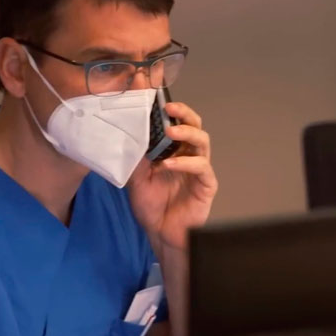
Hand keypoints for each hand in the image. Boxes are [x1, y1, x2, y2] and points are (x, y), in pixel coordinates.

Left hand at [128, 102, 217, 251]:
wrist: (160, 234)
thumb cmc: (151, 207)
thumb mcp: (136, 178)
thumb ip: (136, 157)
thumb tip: (129, 132)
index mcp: (174, 152)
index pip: (177, 124)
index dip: (171, 112)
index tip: (156, 101)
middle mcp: (189, 156)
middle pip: (195, 126)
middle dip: (184, 114)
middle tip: (169, 110)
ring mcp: (199, 170)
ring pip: (203, 142)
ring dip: (187, 133)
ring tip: (171, 132)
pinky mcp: (206, 185)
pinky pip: (201, 167)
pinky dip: (185, 163)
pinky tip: (168, 165)